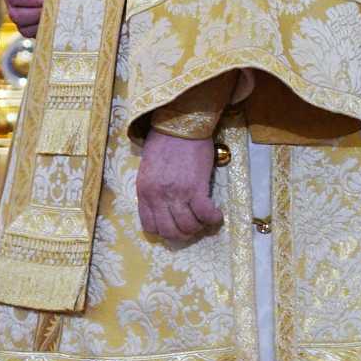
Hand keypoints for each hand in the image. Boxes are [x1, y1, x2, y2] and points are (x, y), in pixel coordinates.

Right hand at [4, 0, 55, 34]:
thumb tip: (49, 6)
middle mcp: (13, 4)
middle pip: (17, 15)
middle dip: (38, 13)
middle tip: (56, 9)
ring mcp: (21, 18)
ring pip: (25, 29)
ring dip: (43, 24)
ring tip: (59, 16)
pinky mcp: (33, 29)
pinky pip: (36, 36)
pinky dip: (47, 31)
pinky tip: (60, 23)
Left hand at [135, 129, 223, 244]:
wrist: (179, 126)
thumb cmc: (164, 144)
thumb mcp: (148, 170)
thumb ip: (152, 190)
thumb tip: (162, 208)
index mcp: (144, 192)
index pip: (150, 226)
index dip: (165, 231)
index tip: (175, 226)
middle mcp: (158, 196)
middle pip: (170, 231)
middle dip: (183, 234)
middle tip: (193, 225)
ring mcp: (176, 193)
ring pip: (188, 226)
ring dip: (199, 226)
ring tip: (204, 218)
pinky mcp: (195, 188)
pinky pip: (205, 215)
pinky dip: (212, 219)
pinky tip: (216, 214)